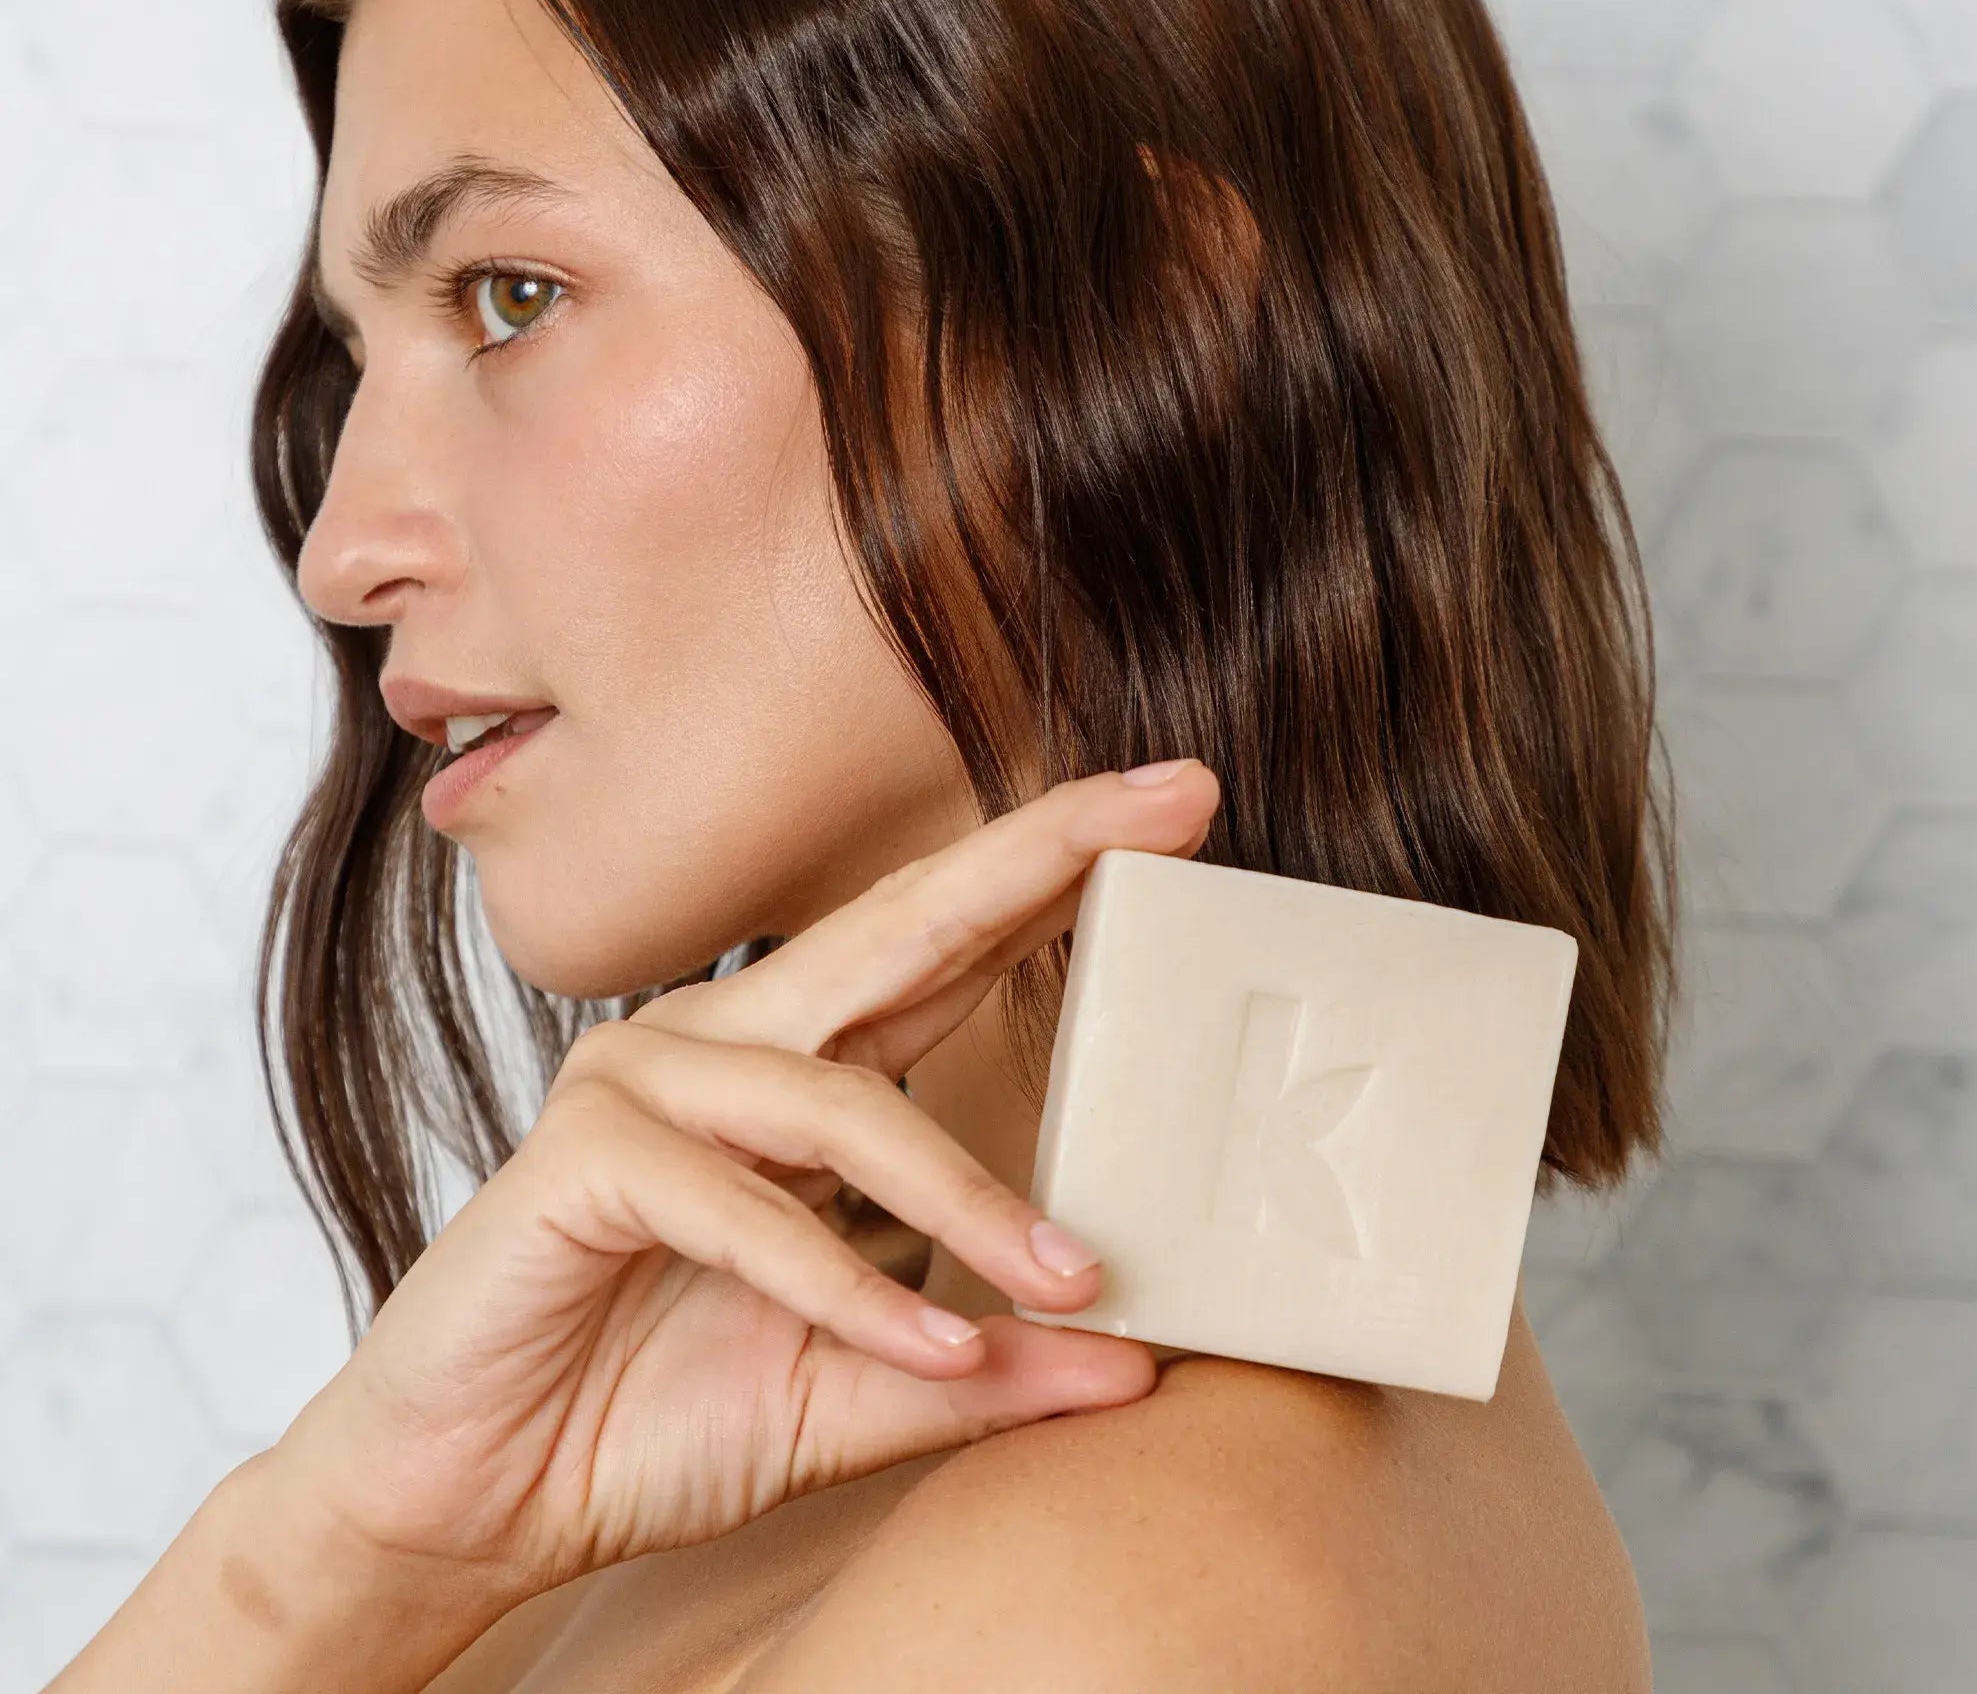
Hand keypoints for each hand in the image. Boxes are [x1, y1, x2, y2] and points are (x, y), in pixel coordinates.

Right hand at [260, 760, 1218, 1607]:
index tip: (1177, 818)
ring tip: (1070, 1279)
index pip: (940, 951)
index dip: (1051, 879)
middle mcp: (722, 1040)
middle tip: (1175, 801)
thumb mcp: (856, 1392)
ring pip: (840, 1104)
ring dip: (965, 1201)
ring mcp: (644, 1082)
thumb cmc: (646, 1416)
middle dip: (1039, 859)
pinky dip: (841, 1284)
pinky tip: (926, 1349)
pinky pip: (741, 1207)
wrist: (469, 1505)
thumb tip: (1136, 1363)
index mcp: (788, 1064)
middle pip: (900, 926)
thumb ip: (981, 1369)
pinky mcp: (582, 1158)